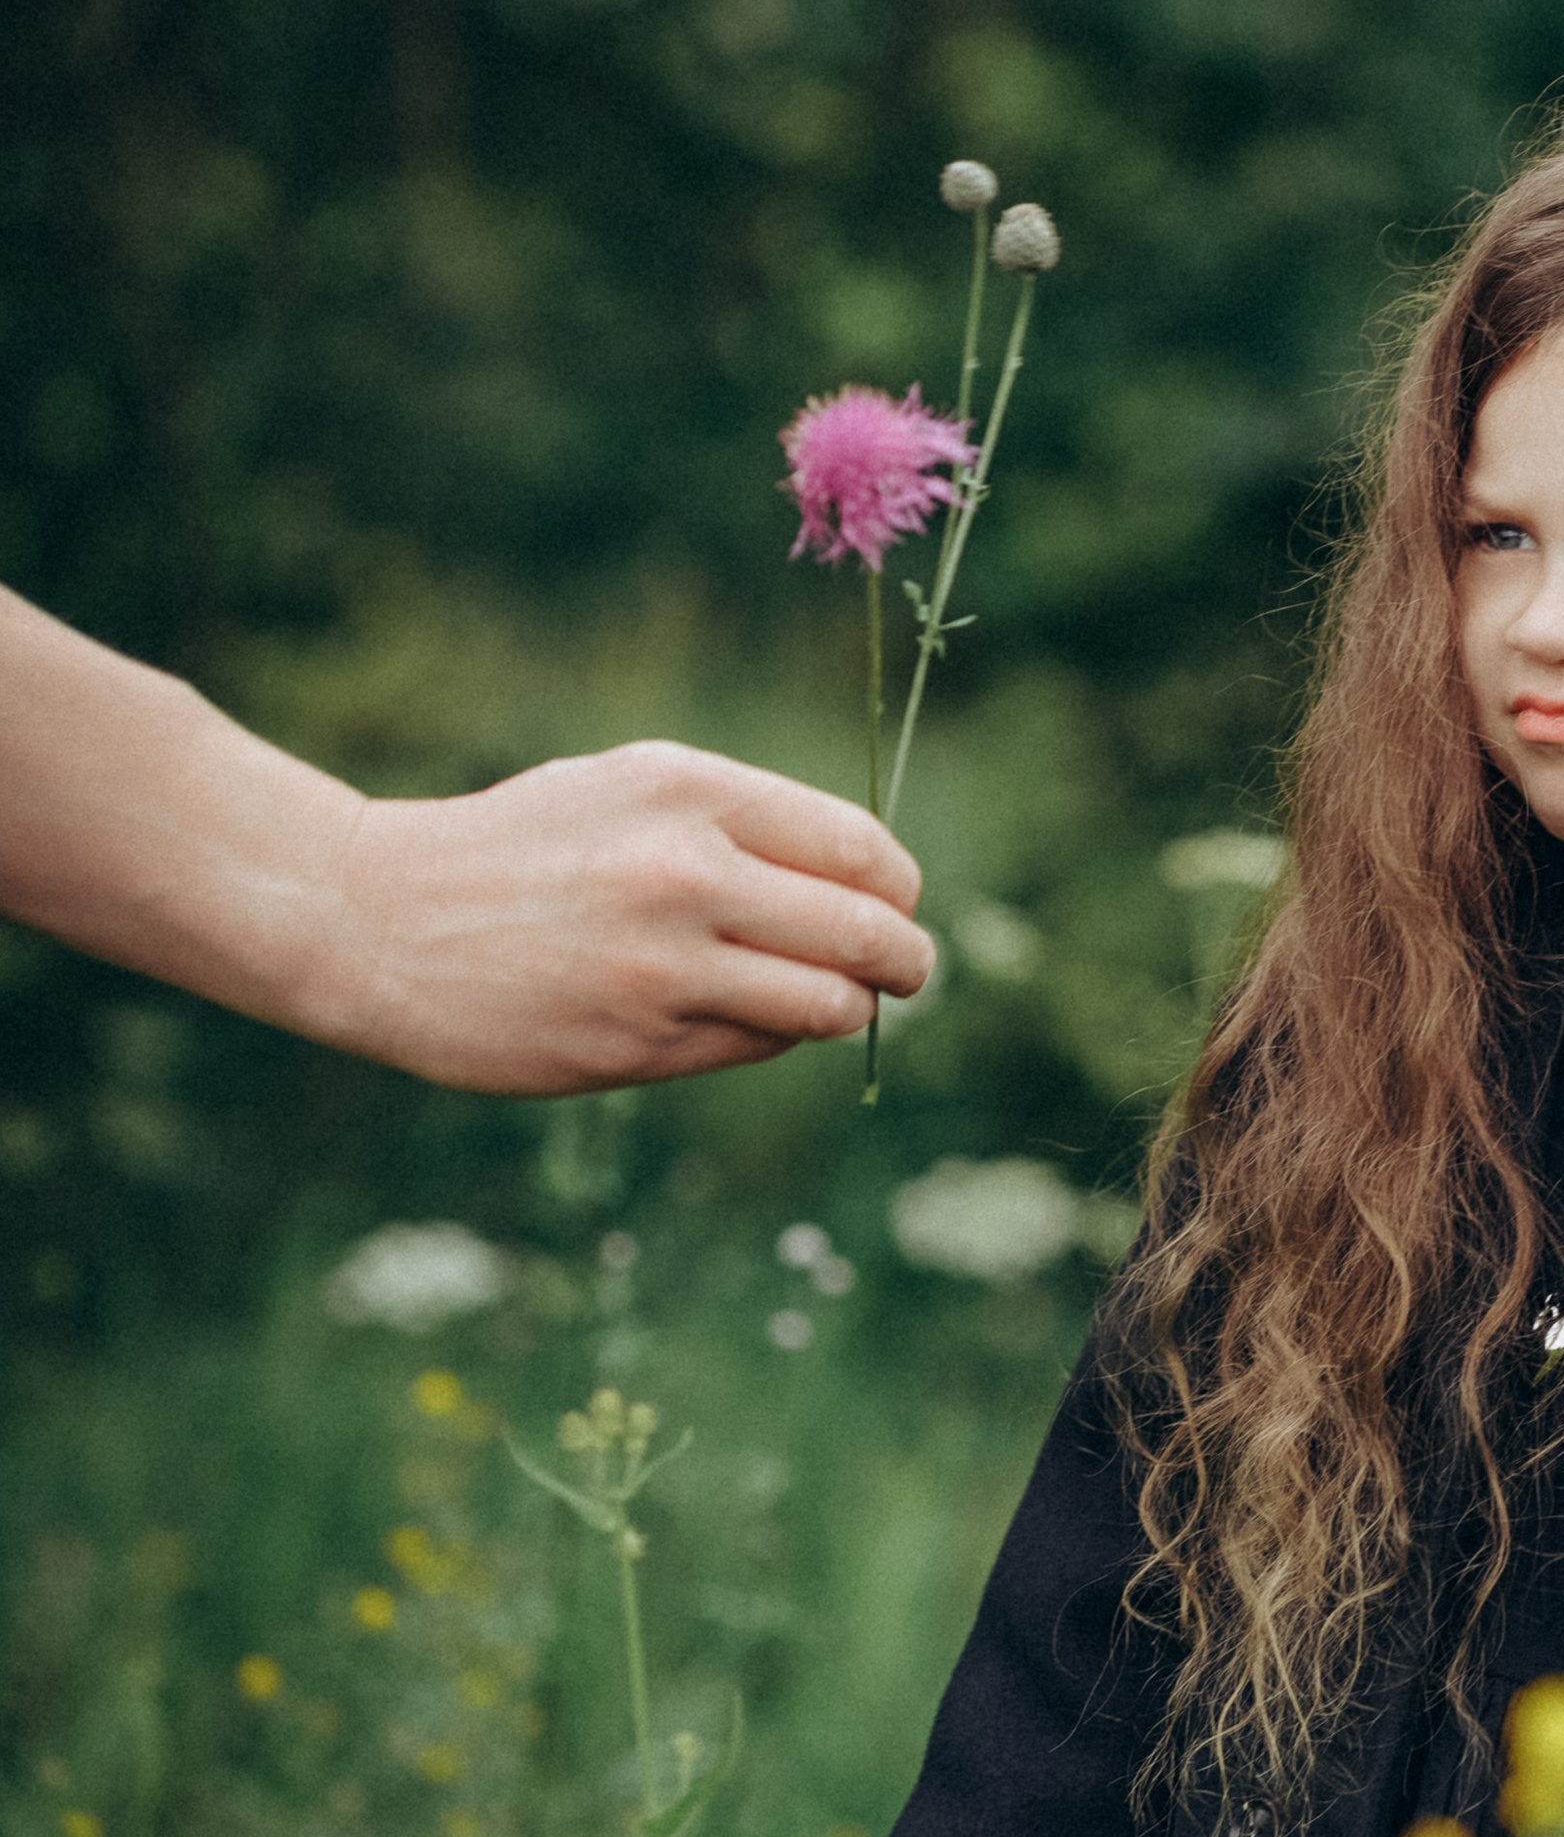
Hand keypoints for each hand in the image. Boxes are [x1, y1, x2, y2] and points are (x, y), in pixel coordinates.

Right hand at [313, 742, 933, 1094]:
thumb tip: (867, 880)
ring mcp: (662, 969)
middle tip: (909, 970)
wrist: (380, 920)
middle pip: (866, 933)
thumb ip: (743, 824)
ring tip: (838, 999)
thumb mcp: (629, 789)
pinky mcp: (636, 1046)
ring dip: (848, 1007)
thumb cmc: (522, 847)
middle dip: (906, 959)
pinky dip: (770, 1036)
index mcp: (690, 794)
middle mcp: (685, 876)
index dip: (898, 886)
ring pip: (826, 1005)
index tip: (897, 902)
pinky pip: (756, 1047)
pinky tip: (737, 1016)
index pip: (860, 849)